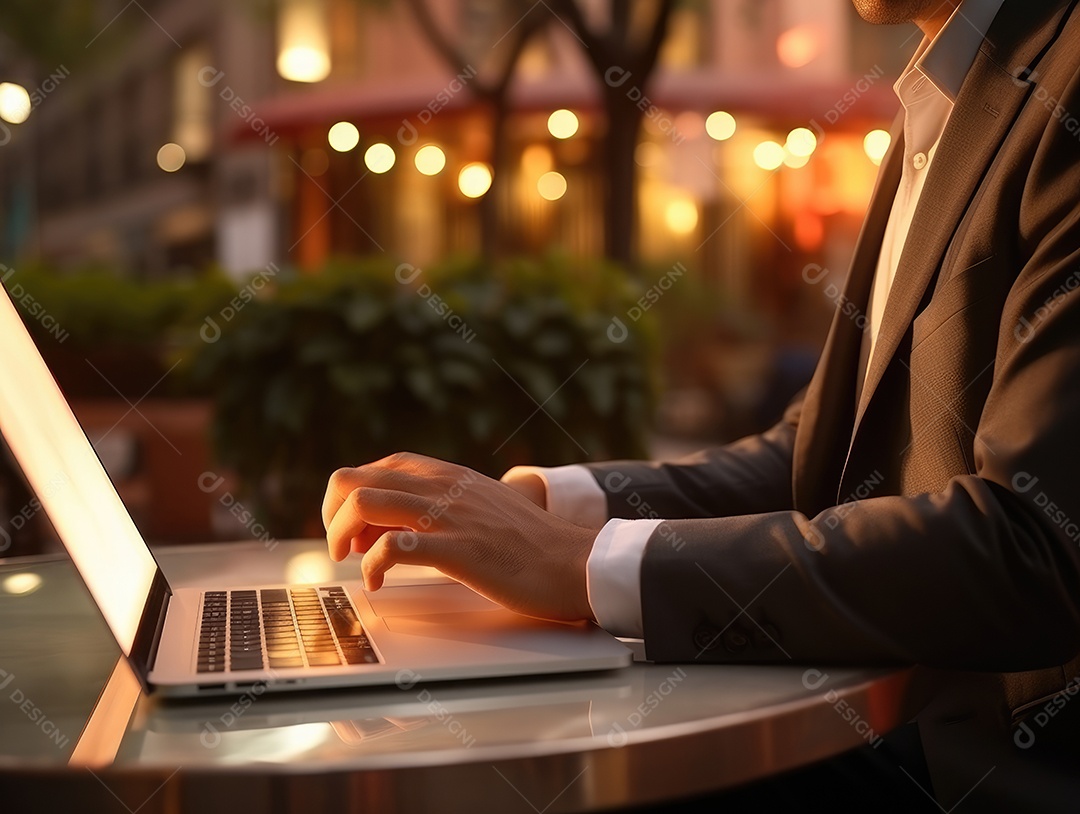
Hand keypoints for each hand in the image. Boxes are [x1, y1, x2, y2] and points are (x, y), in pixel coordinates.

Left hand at [321, 452, 595, 622]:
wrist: (575, 561)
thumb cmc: (530, 542)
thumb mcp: (482, 505)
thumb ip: (444, 503)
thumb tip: (402, 523)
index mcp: (448, 475)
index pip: (378, 466)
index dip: (354, 496)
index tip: (358, 529)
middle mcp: (443, 488)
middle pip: (356, 480)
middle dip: (333, 514)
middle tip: (342, 547)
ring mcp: (449, 517)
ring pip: (366, 504)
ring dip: (342, 535)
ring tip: (352, 561)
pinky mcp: (460, 551)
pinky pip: (395, 548)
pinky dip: (372, 566)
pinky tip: (379, 581)